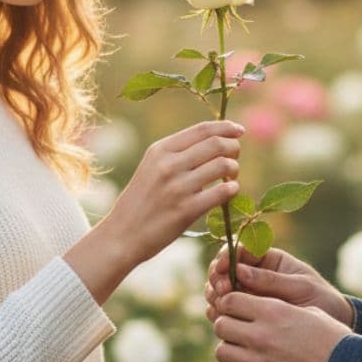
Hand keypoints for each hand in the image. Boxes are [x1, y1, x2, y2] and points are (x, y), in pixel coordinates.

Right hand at [99, 120, 243, 266]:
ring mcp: (177, 187)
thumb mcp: (151, 167)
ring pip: (223, 165)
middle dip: (234, 147)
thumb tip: (216, 141)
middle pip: (217, 144)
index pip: (201, 129)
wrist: (122, 235)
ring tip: (230, 177)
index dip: (226, 127)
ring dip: (234, 169)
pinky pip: (222, 192)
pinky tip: (229, 191)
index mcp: (160, 150)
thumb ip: (178, 153)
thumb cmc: (142, 201)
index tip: (239, 130)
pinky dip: (232, 189)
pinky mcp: (186, 210)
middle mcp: (168, 165)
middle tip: (235, 157)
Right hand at [205, 246, 353, 326]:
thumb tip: (239, 271)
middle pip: (222, 269)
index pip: (238, 249)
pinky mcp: (246, 314)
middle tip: (223, 291)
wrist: (332, 325)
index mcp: (268, 258)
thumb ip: (272, 280)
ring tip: (221, 306)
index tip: (222, 269)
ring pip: (219, 290)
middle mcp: (253, 274)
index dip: (226, 257)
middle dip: (217, 278)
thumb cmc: (321, 299)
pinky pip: (224, 310)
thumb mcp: (301, 287)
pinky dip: (219, 312)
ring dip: (215, 296)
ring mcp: (248, 294)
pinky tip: (223, 319)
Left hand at [213, 292, 351, 361]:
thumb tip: (261, 305)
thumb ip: (279, 307)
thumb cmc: (333, 340)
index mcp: (273, 311)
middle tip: (240, 332)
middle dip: (228, 326)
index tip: (236, 310)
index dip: (230, 304)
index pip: (230, 300)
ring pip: (221, 351)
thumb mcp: (309, 312)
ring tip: (245, 353)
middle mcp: (261, 334)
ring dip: (231, 350)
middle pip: (220, 324)